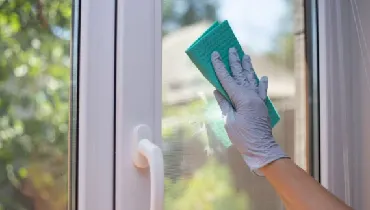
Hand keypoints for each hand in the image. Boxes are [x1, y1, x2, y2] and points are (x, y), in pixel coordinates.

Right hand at [211, 47, 287, 173]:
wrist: (262, 149)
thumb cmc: (243, 137)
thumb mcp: (229, 121)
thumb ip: (224, 104)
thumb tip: (218, 91)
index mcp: (242, 98)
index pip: (228, 79)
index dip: (220, 67)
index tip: (215, 54)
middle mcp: (252, 95)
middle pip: (241, 75)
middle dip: (234, 62)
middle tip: (231, 49)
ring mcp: (258, 100)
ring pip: (252, 79)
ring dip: (248, 68)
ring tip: (245, 56)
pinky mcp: (262, 106)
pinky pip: (261, 91)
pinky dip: (261, 83)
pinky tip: (262, 77)